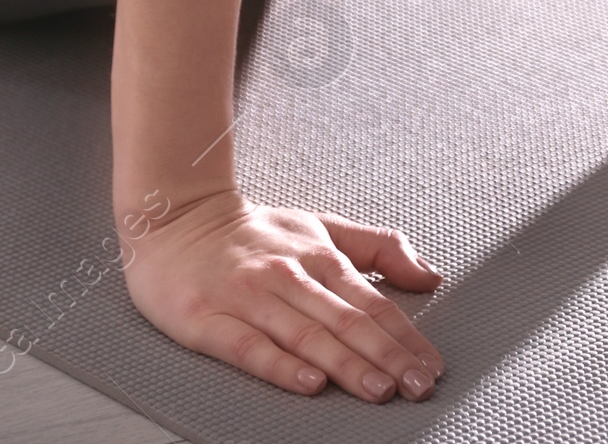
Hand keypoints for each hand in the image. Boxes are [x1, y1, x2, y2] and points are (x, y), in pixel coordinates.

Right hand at [121, 189, 446, 401]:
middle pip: (346, 321)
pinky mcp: (208, 320)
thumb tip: (430, 275)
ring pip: (306, 335)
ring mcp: (249, 299)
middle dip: (387, 356)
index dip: (405, 336)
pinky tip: (308, 382)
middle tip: (418, 386)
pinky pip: (249, 347)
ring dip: (347, 364)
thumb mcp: (321, 227)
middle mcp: (289, 276)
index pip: (372, 302)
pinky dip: (280, 366)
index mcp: (319, 256)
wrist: (176, 218)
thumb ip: (377, 249)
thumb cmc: (254, 233)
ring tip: (379, 390)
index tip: (431, 366)